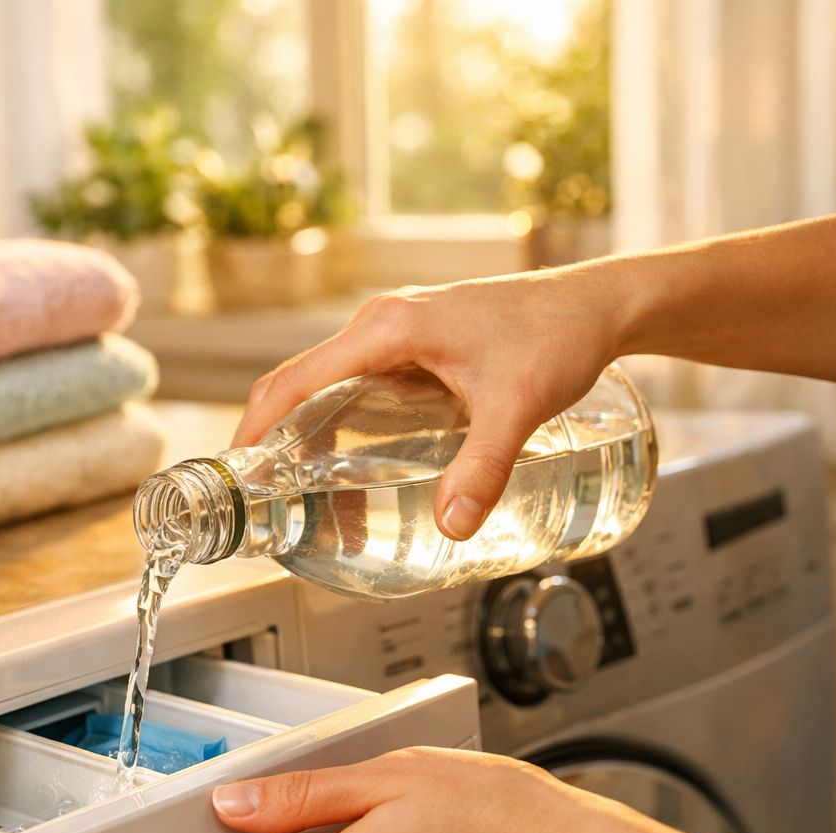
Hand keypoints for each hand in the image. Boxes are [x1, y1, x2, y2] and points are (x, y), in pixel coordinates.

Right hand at [231, 269, 630, 539]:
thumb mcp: (519, 406)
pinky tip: (353, 471)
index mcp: (387, 329)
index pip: (295, 380)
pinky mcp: (411, 347)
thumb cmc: (559, 334)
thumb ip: (484, 467)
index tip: (238, 473)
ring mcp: (393, 335)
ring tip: (317, 507)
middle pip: (298, 387)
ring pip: (325, 391)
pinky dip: (338, 429)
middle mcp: (379, 326)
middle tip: (267, 503)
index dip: (257, 429)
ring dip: (311, 444)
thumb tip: (454, 524)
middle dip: (275, 446)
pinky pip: (354, 388)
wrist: (598, 304)